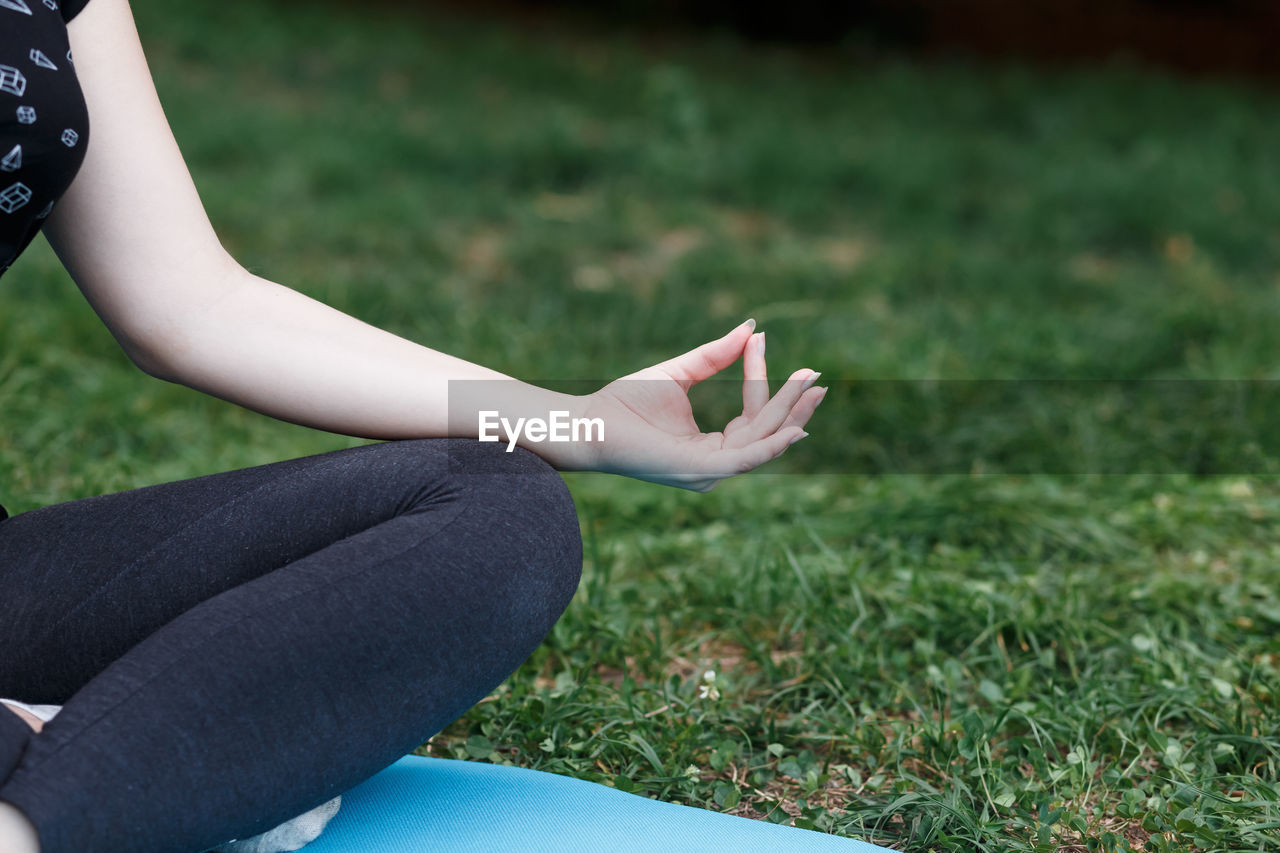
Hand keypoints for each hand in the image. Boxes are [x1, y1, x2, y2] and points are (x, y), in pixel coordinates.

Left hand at [574, 320, 825, 489]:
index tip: (761, 339)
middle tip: (816, 376)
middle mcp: (716, 464)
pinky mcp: (698, 470)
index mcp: (712, 446)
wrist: (589, 421)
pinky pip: (744, 460)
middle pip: (766, 431)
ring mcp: (709, 471)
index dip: (761, 378)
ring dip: (787, 412)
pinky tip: (793, 430)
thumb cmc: (625, 402)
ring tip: (808, 384)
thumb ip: (716, 355)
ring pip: (760, 440)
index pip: (752, 414)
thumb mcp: (682, 372)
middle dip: (793, 403)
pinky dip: (770, 446)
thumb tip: (751, 329)